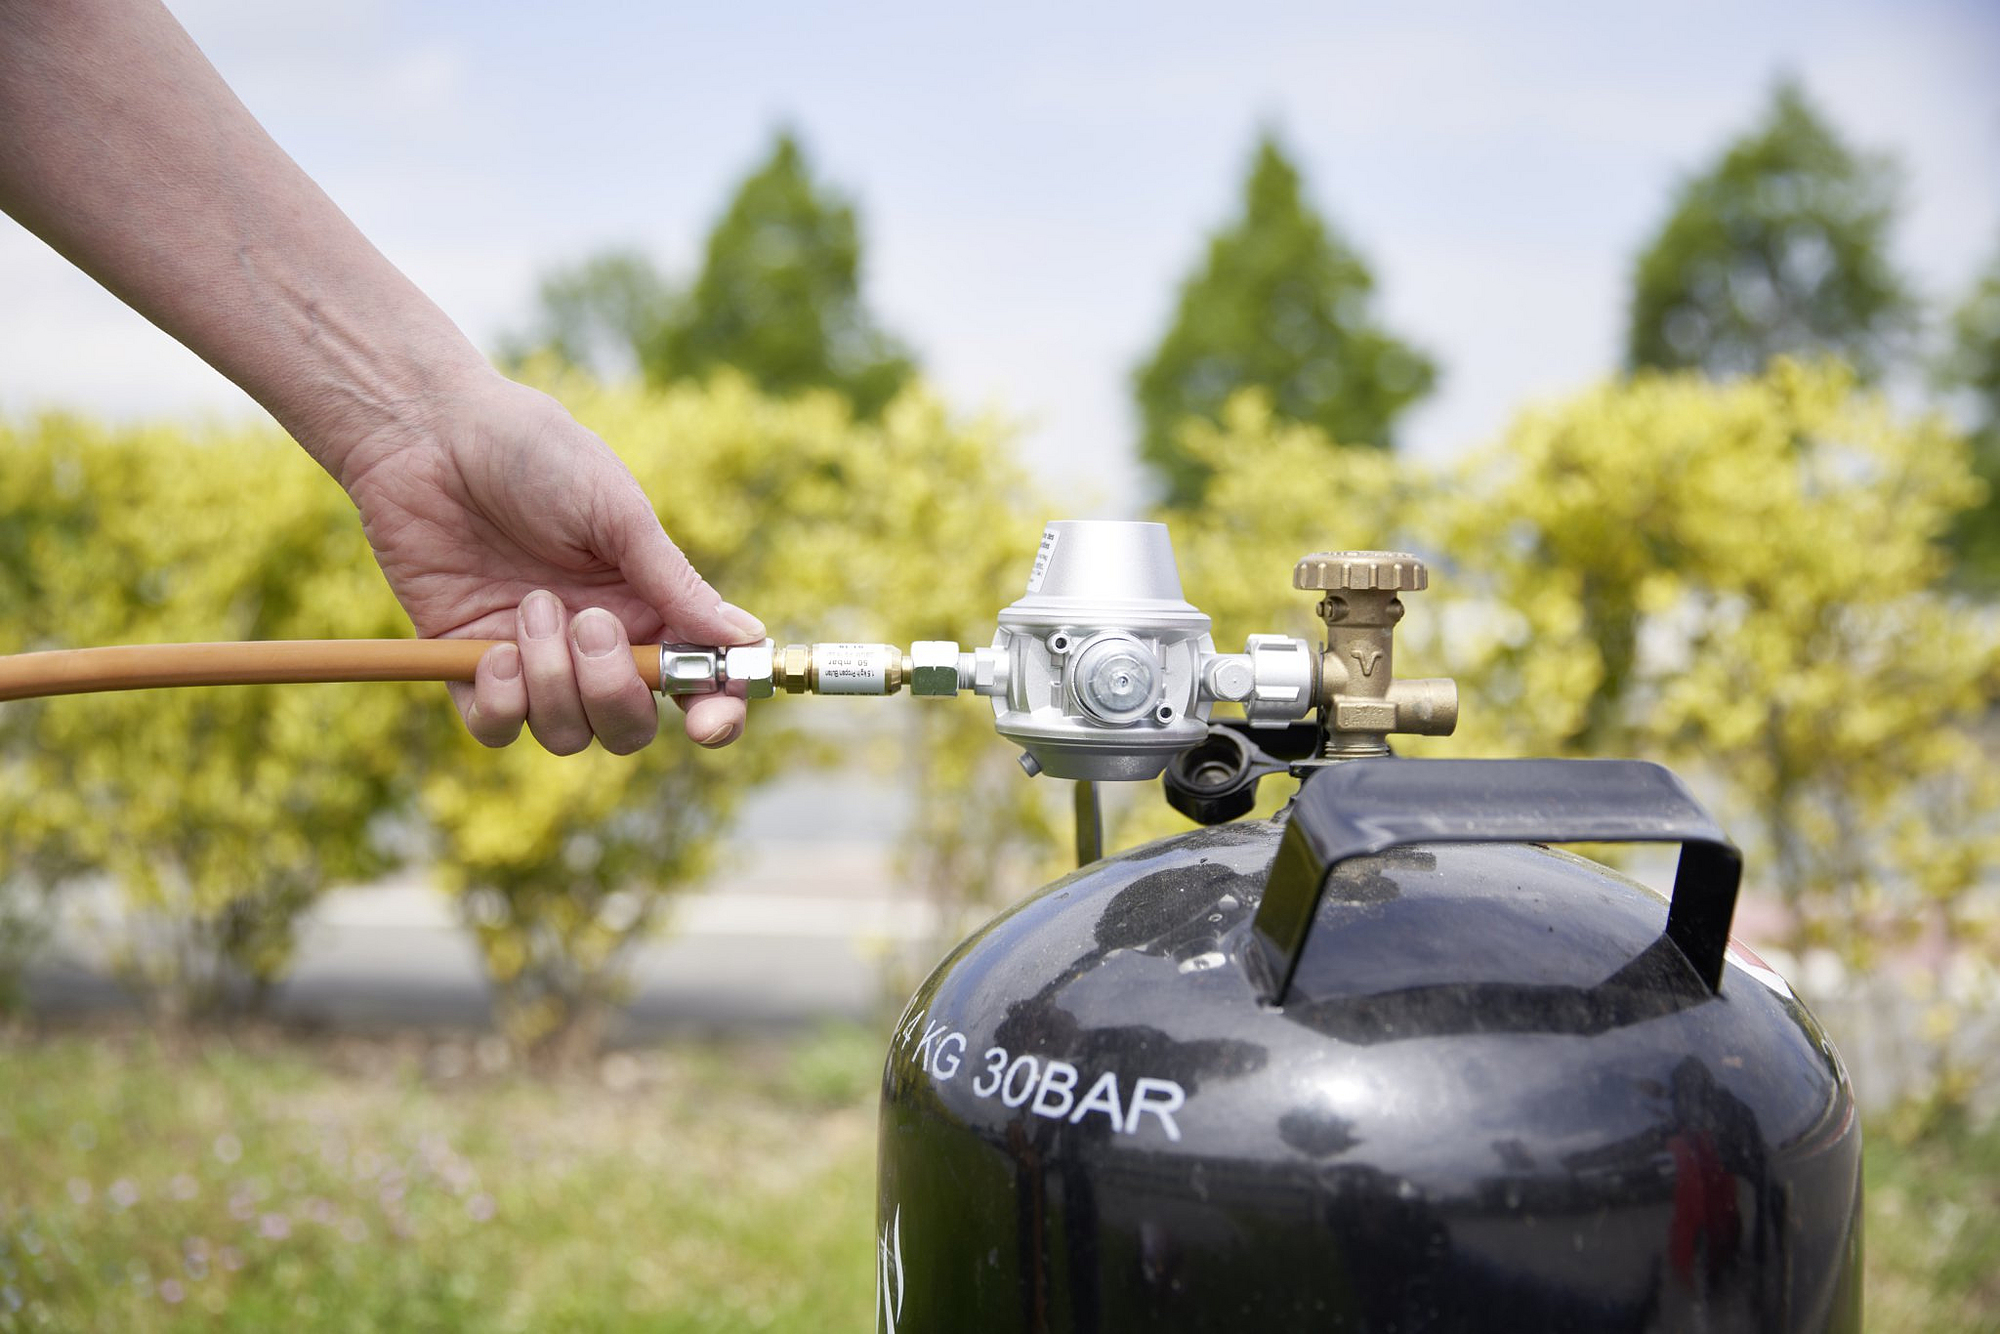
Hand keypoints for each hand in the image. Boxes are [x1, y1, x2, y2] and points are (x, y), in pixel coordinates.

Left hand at [333, 371, 764, 753]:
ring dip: (553, 681)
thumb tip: (747, 637)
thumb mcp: (617, 512)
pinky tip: (493, 650)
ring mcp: (534, 659)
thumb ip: (676, 584)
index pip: (698, 683)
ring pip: (567, 733)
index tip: (707, 723)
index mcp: (647, 606)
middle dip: (615, 694)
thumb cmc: (534, 453)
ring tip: (530, 606)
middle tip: (591, 624)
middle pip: (629, 726)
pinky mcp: (468, 663)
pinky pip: (497, 728)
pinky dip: (502, 704)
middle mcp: (596, 645)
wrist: (429, 433)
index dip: (715, 714)